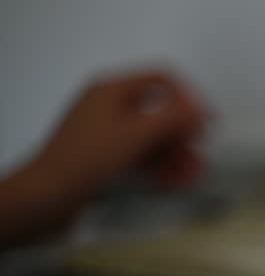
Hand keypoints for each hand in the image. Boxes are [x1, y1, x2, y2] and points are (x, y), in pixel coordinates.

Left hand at [18, 70, 207, 211]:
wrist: (47, 195)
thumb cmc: (89, 158)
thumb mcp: (135, 134)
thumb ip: (173, 118)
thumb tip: (201, 107)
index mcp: (112, 89)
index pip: (162, 80)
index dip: (188, 99)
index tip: (205, 124)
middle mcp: (110, 105)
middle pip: (160, 112)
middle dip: (183, 136)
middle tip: (200, 158)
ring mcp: (108, 131)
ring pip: (153, 137)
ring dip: (175, 155)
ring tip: (191, 176)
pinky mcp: (106, 155)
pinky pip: (141, 153)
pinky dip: (158, 165)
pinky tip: (173, 181)